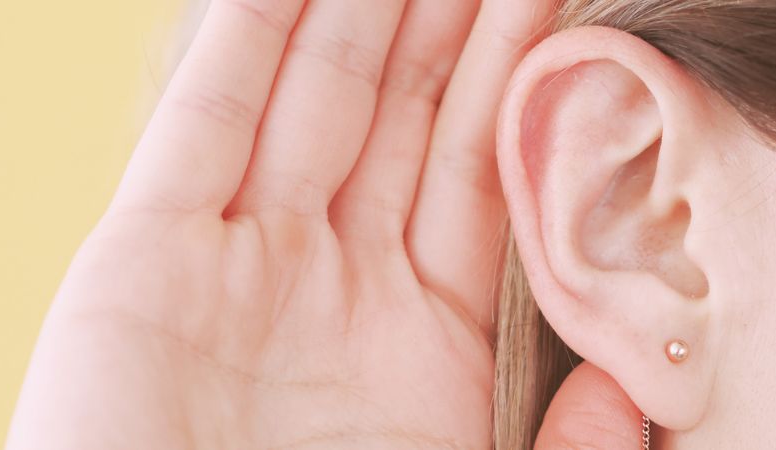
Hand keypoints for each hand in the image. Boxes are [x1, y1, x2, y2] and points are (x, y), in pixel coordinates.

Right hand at [6, 0, 552, 447]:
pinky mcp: (141, 266)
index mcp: (424, 346)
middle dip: (449, 18)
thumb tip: (635, 369)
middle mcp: (333, 291)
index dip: (525, 82)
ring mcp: (236, 269)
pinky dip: (239, 43)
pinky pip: (198, 128)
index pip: (488, 178)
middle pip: (407, 117)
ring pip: (311, 100)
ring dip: (361, 7)